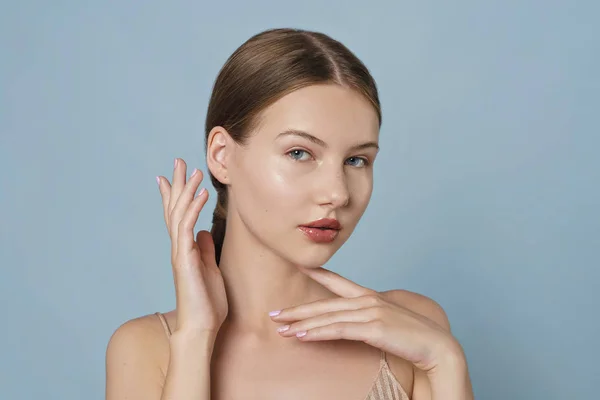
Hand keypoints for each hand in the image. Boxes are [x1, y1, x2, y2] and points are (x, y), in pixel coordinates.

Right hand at [157, 158, 227, 336]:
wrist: (201, 327)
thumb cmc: (207, 303)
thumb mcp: (210, 269)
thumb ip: (204, 250)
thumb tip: (204, 233)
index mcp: (185, 250)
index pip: (177, 216)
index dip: (175, 196)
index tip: (171, 177)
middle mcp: (179, 248)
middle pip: (174, 209)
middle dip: (177, 184)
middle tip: (178, 161)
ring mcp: (180, 252)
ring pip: (179, 213)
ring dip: (186, 190)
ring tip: (193, 169)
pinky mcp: (184, 259)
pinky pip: (187, 227)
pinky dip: (193, 208)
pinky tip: (200, 193)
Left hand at [269, 266, 460, 372]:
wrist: (437, 347)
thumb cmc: (413, 338)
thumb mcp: (387, 323)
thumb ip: (368, 319)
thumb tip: (353, 324)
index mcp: (371, 297)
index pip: (339, 282)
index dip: (319, 274)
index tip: (300, 267)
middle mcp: (368, 300)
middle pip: (325, 304)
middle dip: (297, 309)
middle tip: (274, 314)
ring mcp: (371, 312)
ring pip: (328, 317)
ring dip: (302, 323)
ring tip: (281, 327)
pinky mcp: (373, 328)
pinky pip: (339, 330)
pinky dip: (318, 332)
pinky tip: (302, 335)